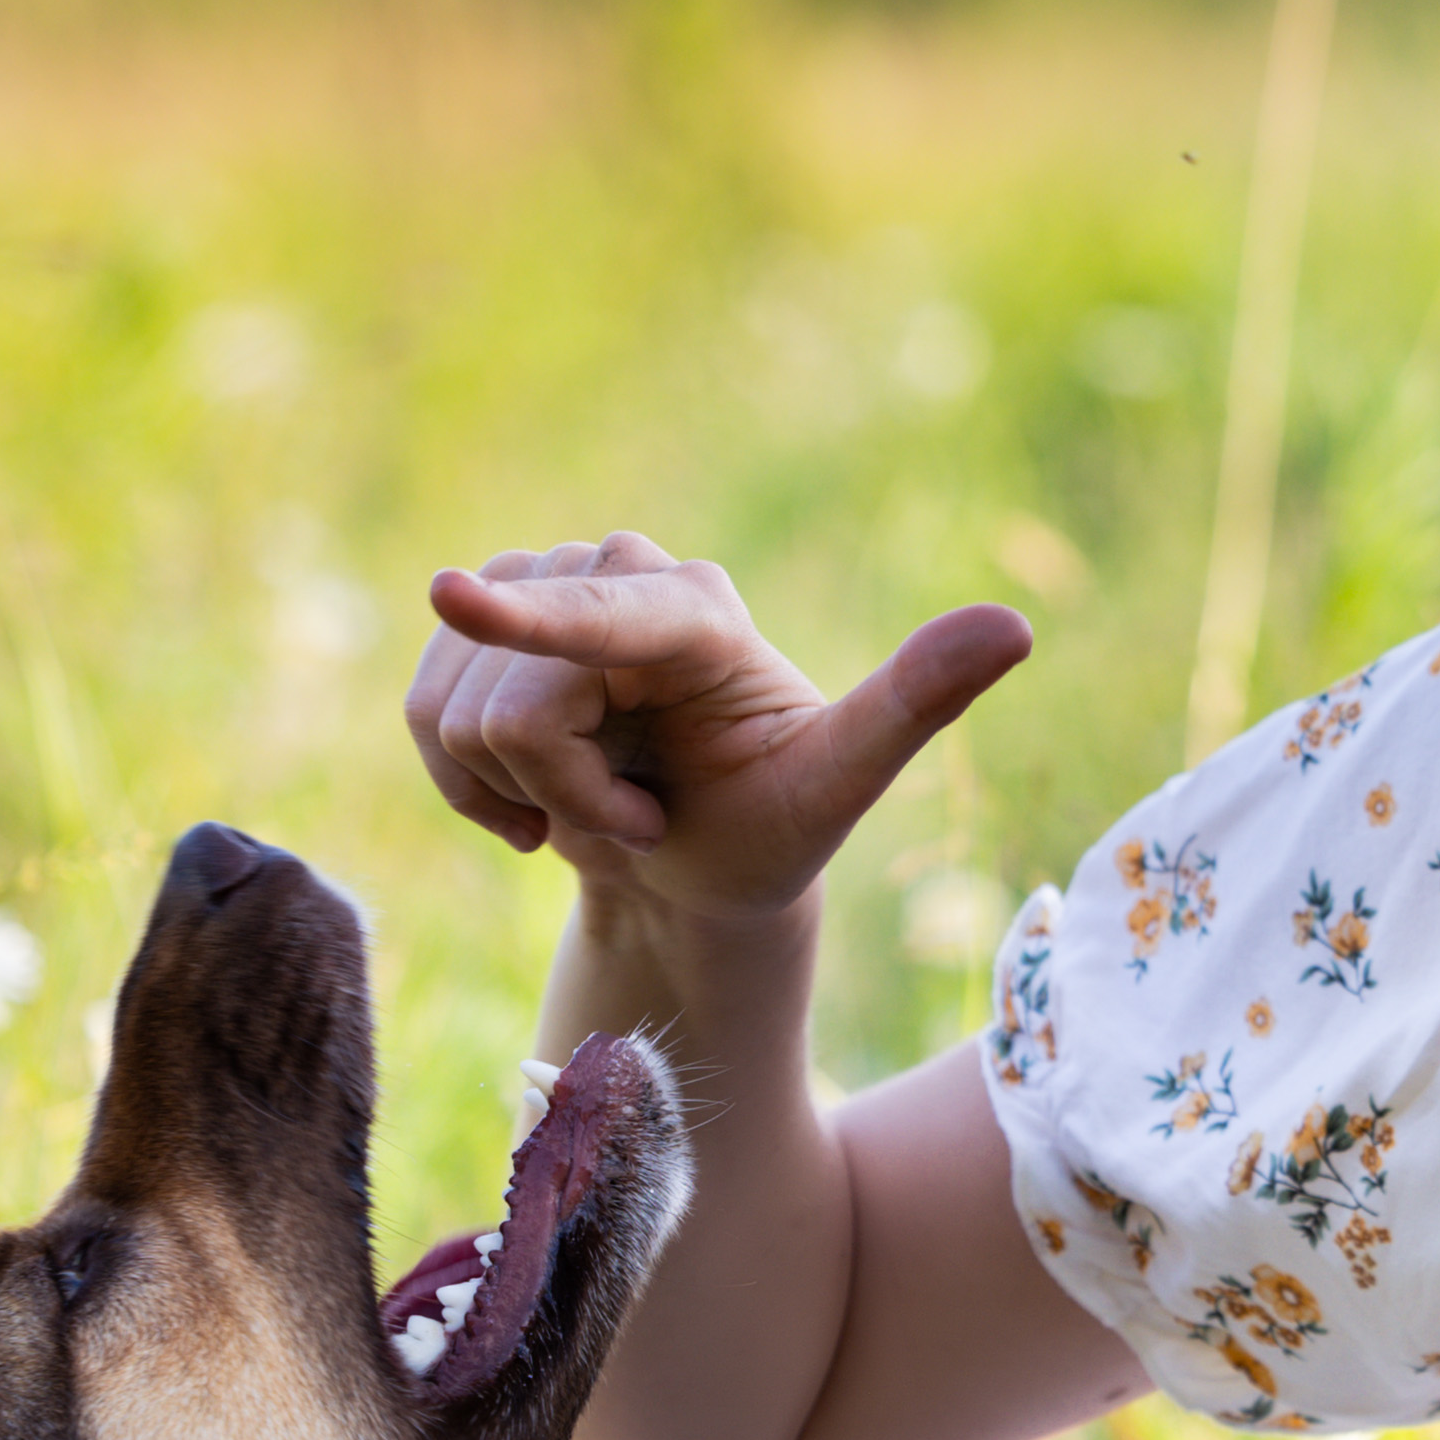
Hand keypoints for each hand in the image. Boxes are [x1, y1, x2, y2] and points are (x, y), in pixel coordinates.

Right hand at [404, 535, 1030, 927]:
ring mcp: (539, 592)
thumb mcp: (839, 784)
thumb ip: (912, 703)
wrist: (698, 866)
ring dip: (520, 794)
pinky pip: (423, 717)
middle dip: (567, 792)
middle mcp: (615, 573)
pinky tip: (537, 802)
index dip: (526, 615)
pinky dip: (469, 788)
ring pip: (457, 710)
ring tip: (604, 804)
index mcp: (697, 609)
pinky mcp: (477, 630)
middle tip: (641, 816)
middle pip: (517, 699)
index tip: (453, 598)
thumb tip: (1016, 628)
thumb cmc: (773, 835)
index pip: (599, 616)